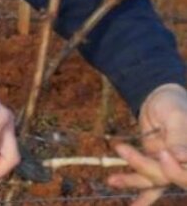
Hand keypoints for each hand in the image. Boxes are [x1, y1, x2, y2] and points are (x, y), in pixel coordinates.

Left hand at [107, 84, 186, 205]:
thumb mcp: (176, 116)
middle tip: (123, 149)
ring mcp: (171, 167)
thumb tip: (181, 157)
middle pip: (169, 177)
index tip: (163, 153)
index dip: (177, 169)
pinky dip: (142, 194)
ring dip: (133, 180)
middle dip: (145, 167)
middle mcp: (185, 164)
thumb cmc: (173, 104)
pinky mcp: (157, 166)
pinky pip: (151, 183)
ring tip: (113, 179)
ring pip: (155, 180)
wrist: (160, 97)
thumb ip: (180, 137)